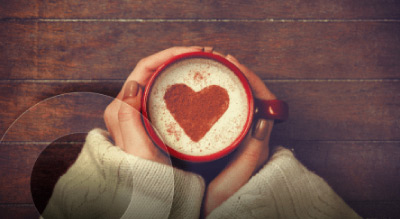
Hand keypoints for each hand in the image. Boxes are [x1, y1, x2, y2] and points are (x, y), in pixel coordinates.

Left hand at [103, 46, 201, 164]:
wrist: (152, 194)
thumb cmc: (145, 174)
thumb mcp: (137, 148)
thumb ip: (128, 117)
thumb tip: (133, 83)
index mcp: (122, 107)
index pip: (145, 68)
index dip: (170, 54)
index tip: (194, 52)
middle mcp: (129, 105)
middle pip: (153, 69)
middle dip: (179, 56)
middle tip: (206, 54)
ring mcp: (141, 110)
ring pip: (160, 78)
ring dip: (181, 66)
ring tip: (205, 62)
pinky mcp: (153, 117)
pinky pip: (166, 91)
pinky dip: (182, 81)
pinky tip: (198, 81)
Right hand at [203, 52, 275, 215]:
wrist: (211, 213)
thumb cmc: (229, 197)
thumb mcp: (242, 172)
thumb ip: (254, 149)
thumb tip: (263, 118)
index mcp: (259, 138)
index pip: (261, 98)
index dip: (248, 77)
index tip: (232, 62)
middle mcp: (251, 134)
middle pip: (248, 96)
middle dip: (236, 75)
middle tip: (219, 61)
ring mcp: (237, 137)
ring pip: (235, 103)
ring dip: (226, 84)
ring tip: (211, 71)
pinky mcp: (225, 141)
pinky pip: (223, 113)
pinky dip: (214, 100)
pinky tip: (200, 95)